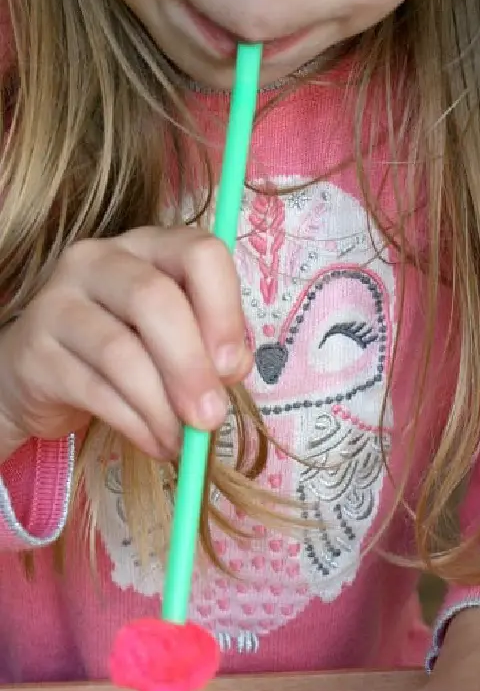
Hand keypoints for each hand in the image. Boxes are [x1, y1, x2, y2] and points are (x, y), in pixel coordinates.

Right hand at [0, 227, 251, 460]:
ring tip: (182, 442)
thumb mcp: (173, 340)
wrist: (42, 373)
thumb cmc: (124, 350)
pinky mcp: (36, 351)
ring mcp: (59, 300)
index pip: (199, 253)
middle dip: (191, 367)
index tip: (232, 367)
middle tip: (210, 417)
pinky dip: (136, 425)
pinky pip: (95, 391)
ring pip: (122, 352)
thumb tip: (232, 369)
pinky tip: (156, 443)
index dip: (224, 312)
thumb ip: (211, 348)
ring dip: (162, 408)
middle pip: (154, 299)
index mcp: (149, 247)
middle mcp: (99, 259)